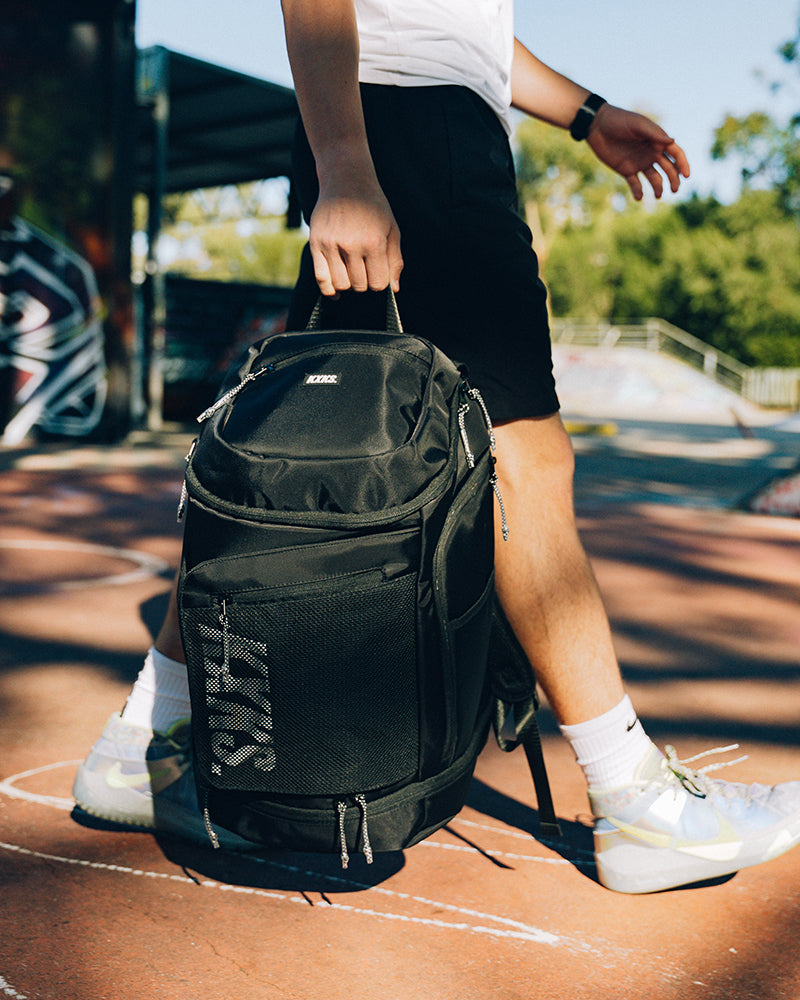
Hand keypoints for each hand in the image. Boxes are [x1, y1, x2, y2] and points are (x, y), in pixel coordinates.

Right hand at [309, 167, 402, 296]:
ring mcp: (331, 245)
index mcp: (373, 242)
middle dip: (365, 283)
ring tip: (352, 273)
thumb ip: (395, 260)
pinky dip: (329, 290)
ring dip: (348, 285)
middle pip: (360, 286)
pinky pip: (321, 279)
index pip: (378, 283)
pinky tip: (336, 292)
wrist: (346, 180)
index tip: (378, 274)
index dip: (380, 283)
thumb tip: (394, 289)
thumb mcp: (392, 229)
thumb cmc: (373, 206)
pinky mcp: (315, 243)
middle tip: (365, 269)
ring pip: (341, 285)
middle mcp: (351, 245)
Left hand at [587, 104, 689, 200]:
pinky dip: (638, 191)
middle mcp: (651, 153)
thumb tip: (672, 141)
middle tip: (674, 190)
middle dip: (673, 179)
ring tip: (657, 195)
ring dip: (658, 188)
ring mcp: (640, 162)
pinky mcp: (627, 170)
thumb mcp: (637, 125)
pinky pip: (635, 184)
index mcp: (657, 141)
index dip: (683, 164)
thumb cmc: (619, 121)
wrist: (597, 126)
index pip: (675, 154)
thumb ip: (654, 133)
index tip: (686, 175)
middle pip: (668, 169)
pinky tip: (639, 197)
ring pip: (654, 178)